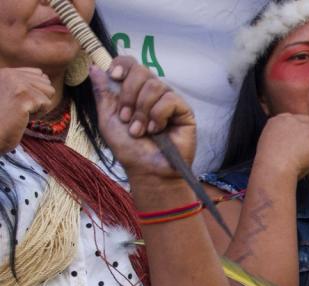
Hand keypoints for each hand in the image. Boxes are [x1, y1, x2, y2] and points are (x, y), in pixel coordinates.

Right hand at [0, 68, 54, 152]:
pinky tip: (22, 117)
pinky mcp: (23, 97)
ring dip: (40, 106)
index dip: (37, 91)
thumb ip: (26, 84)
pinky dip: (38, 114)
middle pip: (47, 82)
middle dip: (39, 99)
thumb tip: (46, 77)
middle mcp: (11, 74)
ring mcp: (17, 84)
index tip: (20, 101)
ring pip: (50, 91)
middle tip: (20, 109)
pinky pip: (47, 104)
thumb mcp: (12, 95)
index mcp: (6, 73)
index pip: (40, 74)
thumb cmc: (4, 119)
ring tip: (21, 112)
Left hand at [90, 57, 195, 179]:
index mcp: (134, 91)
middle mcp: (153, 92)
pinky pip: (169, 99)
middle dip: (128, 95)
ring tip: (140, 130)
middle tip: (126, 118)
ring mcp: (169, 100)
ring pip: (154, 86)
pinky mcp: (184, 110)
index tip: (114, 76)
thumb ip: (103, 94)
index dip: (122, 64)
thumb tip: (95, 68)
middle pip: (141, 71)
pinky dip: (158, 115)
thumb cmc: (129, 149)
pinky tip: (157, 130)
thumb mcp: (108, 120)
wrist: (147, 170)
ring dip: (142, 111)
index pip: (131, 64)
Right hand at [253, 113, 308, 180]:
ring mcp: (304, 126)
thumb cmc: (271, 168)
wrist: (274, 170)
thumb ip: (283, 143)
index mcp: (276, 121)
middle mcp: (290, 119)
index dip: (302, 132)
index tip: (303, 145)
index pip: (294, 121)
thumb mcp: (272, 150)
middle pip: (308, 122)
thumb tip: (297, 151)